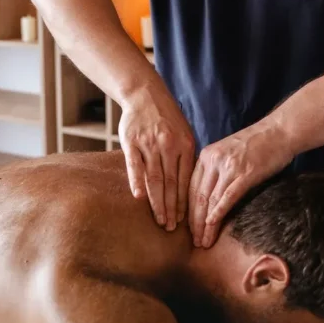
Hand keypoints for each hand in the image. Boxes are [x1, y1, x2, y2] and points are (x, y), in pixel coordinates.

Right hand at [119, 84, 195, 230]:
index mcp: (185, 145)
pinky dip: (136, 182)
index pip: (185, 180)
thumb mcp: (184, 133)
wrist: (145, 94)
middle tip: (170, 228)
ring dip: (157, 201)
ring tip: (159, 219)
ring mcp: (149, 143)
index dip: (184, 202)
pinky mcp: (131, 141)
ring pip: (154, 178)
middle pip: (170, 183)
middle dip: (171, 208)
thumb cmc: (167, 118)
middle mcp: (168, 145)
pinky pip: (134, 165)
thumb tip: (191, 185)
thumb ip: (186, 157)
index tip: (184, 220)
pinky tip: (139, 198)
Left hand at [188, 119, 292, 247]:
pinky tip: (212, 226)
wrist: (280, 131)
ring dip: (206, 224)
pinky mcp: (245, 173)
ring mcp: (229, 166)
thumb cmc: (257, 144)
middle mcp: (213, 160)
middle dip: (195, 223)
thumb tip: (208, 197)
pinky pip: (227, 196)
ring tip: (204, 242)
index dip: (188, 211)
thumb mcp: (228, 153)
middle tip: (195, 242)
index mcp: (206, 155)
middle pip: (197, 196)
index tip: (188, 229)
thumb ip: (216, 171)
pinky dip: (218, 213)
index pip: (191, 188)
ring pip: (210, 200)